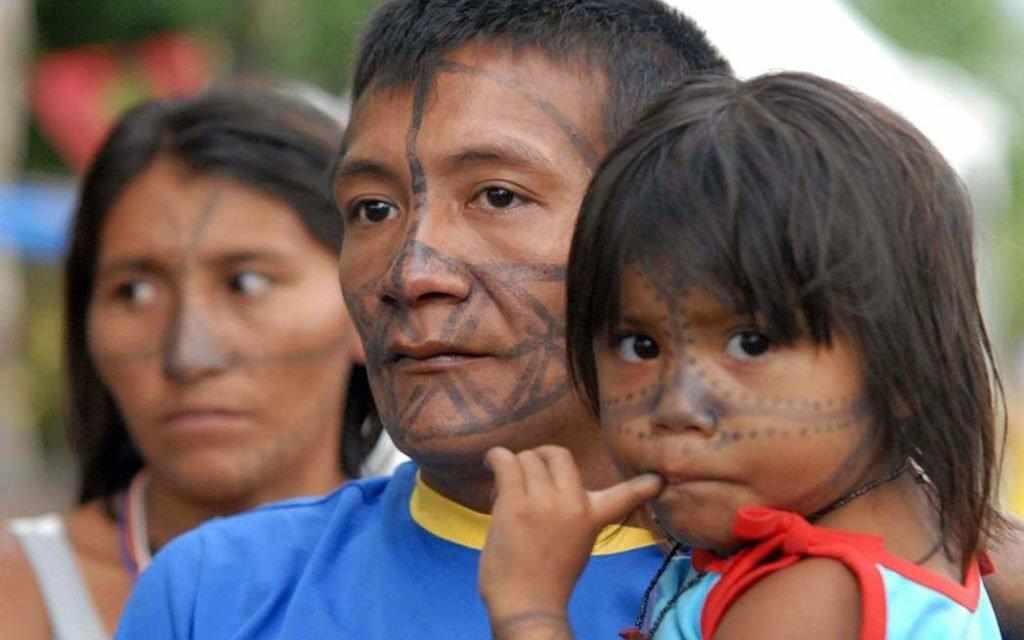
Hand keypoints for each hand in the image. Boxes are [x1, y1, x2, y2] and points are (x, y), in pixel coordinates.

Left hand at [479, 445, 661, 633]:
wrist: (528, 604)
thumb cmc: (548, 580)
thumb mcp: (577, 544)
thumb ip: (574, 515)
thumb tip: (549, 488)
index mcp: (593, 516)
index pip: (625, 495)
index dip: (642, 486)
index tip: (658, 480)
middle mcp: (574, 502)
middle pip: (557, 454)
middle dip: (539, 458)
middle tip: (528, 476)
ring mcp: (544, 500)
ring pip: (526, 457)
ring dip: (513, 467)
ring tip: (506, 491)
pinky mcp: (515, 502)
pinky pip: (506, 461)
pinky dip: (496, 457)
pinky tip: (492, 463)